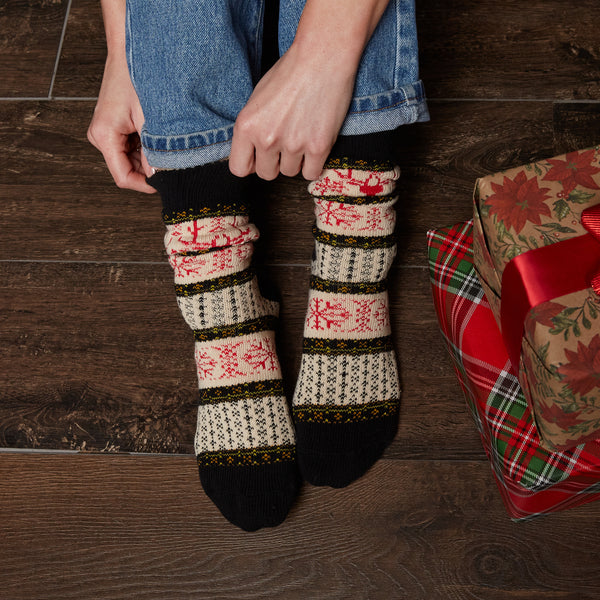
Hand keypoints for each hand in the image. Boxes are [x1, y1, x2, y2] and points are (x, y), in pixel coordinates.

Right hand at [88, 54, 154, 193]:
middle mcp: (100, 136)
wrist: (131, 51)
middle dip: (149, 169)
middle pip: (128, 170)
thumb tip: (161, 176)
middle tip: (171, 159)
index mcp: (104, 136)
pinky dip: (146, 146)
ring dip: (149, 156)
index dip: (146, 185)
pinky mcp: (113, 128)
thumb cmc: (137, 77)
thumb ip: (154, 151)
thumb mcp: (150, 119)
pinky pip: (131, 148)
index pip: (124, 178)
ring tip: (162, 139)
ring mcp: (105, 132)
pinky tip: (155, 132)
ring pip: (131, 160)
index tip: (166, 184)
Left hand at [229, 42, 354, 180]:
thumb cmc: (290, 72)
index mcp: (246, 125)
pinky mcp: (318, 147)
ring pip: (290, 172)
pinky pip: (311, 173)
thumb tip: (252, 155)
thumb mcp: (257, 99)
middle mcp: (266, 138)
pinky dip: (314, 165)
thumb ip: (252, 128)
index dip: (251, 164)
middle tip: (286, 143)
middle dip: (275, 162)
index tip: (260, 158)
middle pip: (267, 174)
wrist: (323, 57)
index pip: (239, 168)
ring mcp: (292, 144)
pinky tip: (315, 147)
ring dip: (296, 160)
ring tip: (303, 135)